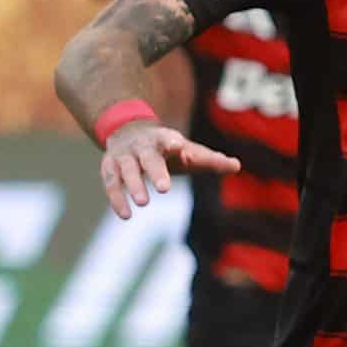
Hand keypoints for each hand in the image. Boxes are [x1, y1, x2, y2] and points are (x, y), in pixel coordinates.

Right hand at [100, 121, 239, 218]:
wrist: (130, 131)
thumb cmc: (168, 147)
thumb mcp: (189, 151)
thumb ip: (210, 159)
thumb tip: (236, 166)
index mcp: (164, 138)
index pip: (168, 138)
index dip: (172, 142)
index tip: (179, 146)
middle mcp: (142, 146)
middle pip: (149, 157)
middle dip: (155, 171)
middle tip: (164, 188)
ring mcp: (124, 156)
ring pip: (127, 170)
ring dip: (134, 185)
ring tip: (144, 203)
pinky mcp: (110, 167)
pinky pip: (111, 183)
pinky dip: (117, 199)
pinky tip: (126, 215)